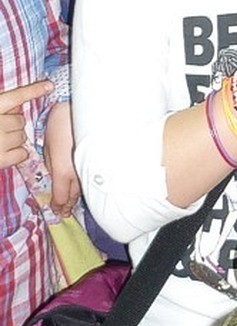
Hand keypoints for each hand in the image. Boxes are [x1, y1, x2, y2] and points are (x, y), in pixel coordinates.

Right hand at [0, 79, 52, 168]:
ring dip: (14, 138)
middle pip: (21, 120)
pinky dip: (17, 154)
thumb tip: (16, 106)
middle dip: (12, 124)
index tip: (49, 85)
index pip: (16, 96)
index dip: (34, 90)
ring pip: (22, 136)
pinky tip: (4, 153)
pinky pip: (22, 153)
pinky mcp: (0, 159)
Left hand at [43, 102, 80, 216]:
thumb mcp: (48, 146)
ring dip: (77, 198)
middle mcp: (78, 174)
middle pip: (73, 196)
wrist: (85, 112)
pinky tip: (87, 188)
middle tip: (65, 213)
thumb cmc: (62, 126)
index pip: (61, 197)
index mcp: (63, 172)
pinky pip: (91, 179)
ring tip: (73, 205)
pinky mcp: (99, 163)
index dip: (58, 205)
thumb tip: (55, 175)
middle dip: (68, 205)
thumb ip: (51, 165)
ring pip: (84, 189)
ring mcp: (90, 168)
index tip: (56, 210)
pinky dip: (87, 187)